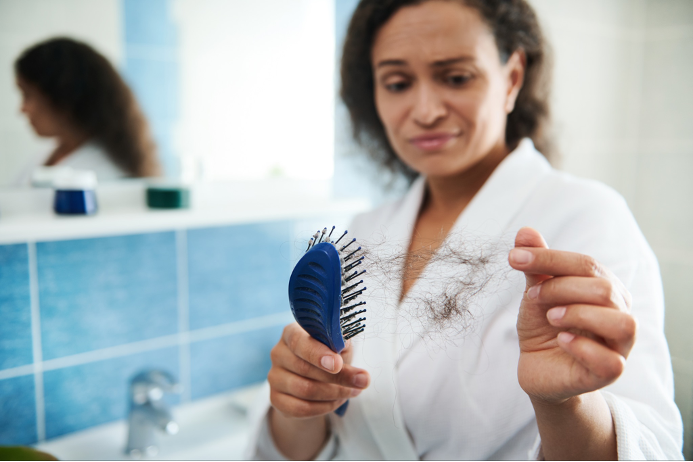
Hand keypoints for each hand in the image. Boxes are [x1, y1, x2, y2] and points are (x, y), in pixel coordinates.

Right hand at [268, 322, 369, 418]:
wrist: (315, 378)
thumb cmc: (329, 354)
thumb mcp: (337, 344)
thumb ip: (340, 342)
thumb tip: (344, 341)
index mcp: (290, 333)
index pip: (298, 342)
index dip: (318, 354)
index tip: (338, 364)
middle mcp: (278, 353)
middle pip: (304, 369)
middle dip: (338, 377)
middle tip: (362, 381)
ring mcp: (274, 377)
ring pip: (304, 390)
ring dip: (334, 393)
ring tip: (353, 391)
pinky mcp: (276, 399)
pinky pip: (300, 409)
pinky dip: (324, 407)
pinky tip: (337, 401)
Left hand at [509, 227, 635, 404]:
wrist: (537, 367)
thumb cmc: (543, 326)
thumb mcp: (536, 293)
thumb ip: (536, 266)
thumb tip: (525, 231)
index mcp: (606, 288)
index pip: (586, 264)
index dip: (549, 258)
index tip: (514, 258)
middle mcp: (619, 313)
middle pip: (603, 289)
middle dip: (561, 288)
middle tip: (533, 297)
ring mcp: (618, 346)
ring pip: (622, 322)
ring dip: (580, 314)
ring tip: (551, 317)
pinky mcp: (609, 373)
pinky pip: (611, 362)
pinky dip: (584, 347)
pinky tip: (561, 340)